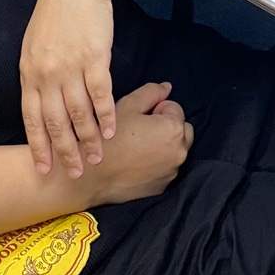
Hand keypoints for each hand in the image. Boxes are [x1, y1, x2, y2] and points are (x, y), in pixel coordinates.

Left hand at [20, 0, 133, 178]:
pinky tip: (112, 130)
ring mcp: (71, 67)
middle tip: (74, 173)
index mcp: (29, 73)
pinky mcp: (95, 58)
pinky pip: (101, 94)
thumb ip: (38, 74)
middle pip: (56, 123)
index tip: (44, 169)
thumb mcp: (35, 45)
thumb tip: (42, 101)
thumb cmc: (56, 12)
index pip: (31, 119)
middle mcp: (47, 75)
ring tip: (96, 157)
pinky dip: (107, 115)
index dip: (39, 145)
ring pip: (80, 113)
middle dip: (65, 151)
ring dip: (89, 139)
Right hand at [78, 83, 193, 207]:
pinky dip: (158, 162)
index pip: (175, 108)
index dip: (157, 108)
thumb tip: (167, 87)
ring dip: (165, 144)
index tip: (140, 117)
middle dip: (167, 125)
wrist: (92, 177)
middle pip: (182, 130)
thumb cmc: (110, 137)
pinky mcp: (162, 187)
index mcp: (174, 129)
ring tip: (138, 145)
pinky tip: (137, 162)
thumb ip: (152, 92)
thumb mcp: (129, 105)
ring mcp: (171, 172)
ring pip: (175, 150)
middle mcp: (179, 152)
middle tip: (142, 129)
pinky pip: (167, 168)